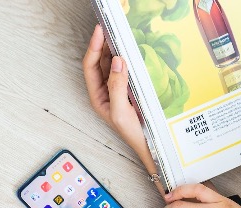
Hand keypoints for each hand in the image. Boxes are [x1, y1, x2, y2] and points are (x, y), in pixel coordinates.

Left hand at [83, 25, 162, 193]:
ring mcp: (117, 90)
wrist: (150, 146)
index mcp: (97, 96)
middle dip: (102, 44)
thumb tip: (117, 61)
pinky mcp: (130, 91)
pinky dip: (126, 59)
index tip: (100, 31)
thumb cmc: (132, 134)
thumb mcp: (120, 111)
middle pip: (99, 62)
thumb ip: (117, 86)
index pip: (91, 66)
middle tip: (109, 28)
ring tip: (118, 35)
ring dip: (114, 50)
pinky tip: (130, 52)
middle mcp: (105, 91)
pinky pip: (124, 71)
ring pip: (111, 65)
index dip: (93, 47)